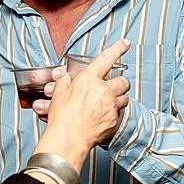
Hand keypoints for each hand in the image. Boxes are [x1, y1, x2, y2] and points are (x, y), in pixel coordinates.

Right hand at [40, 37, 132, 155]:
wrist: (67, 139)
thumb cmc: (62, 118)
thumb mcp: (59, 94)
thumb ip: (66, 81)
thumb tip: (68, 78)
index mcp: (89, 80)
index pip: (107, 58)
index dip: (118, 48)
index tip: (124, 43)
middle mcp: (104, 91)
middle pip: (123, 81)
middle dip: (120, 82)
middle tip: (113, 86)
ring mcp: (111, 107)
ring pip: (125, 98)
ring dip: (118, 98)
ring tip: (108, 102)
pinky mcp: (114, 121)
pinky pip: (120, 113)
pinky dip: (114, 113)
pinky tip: (104, 116)